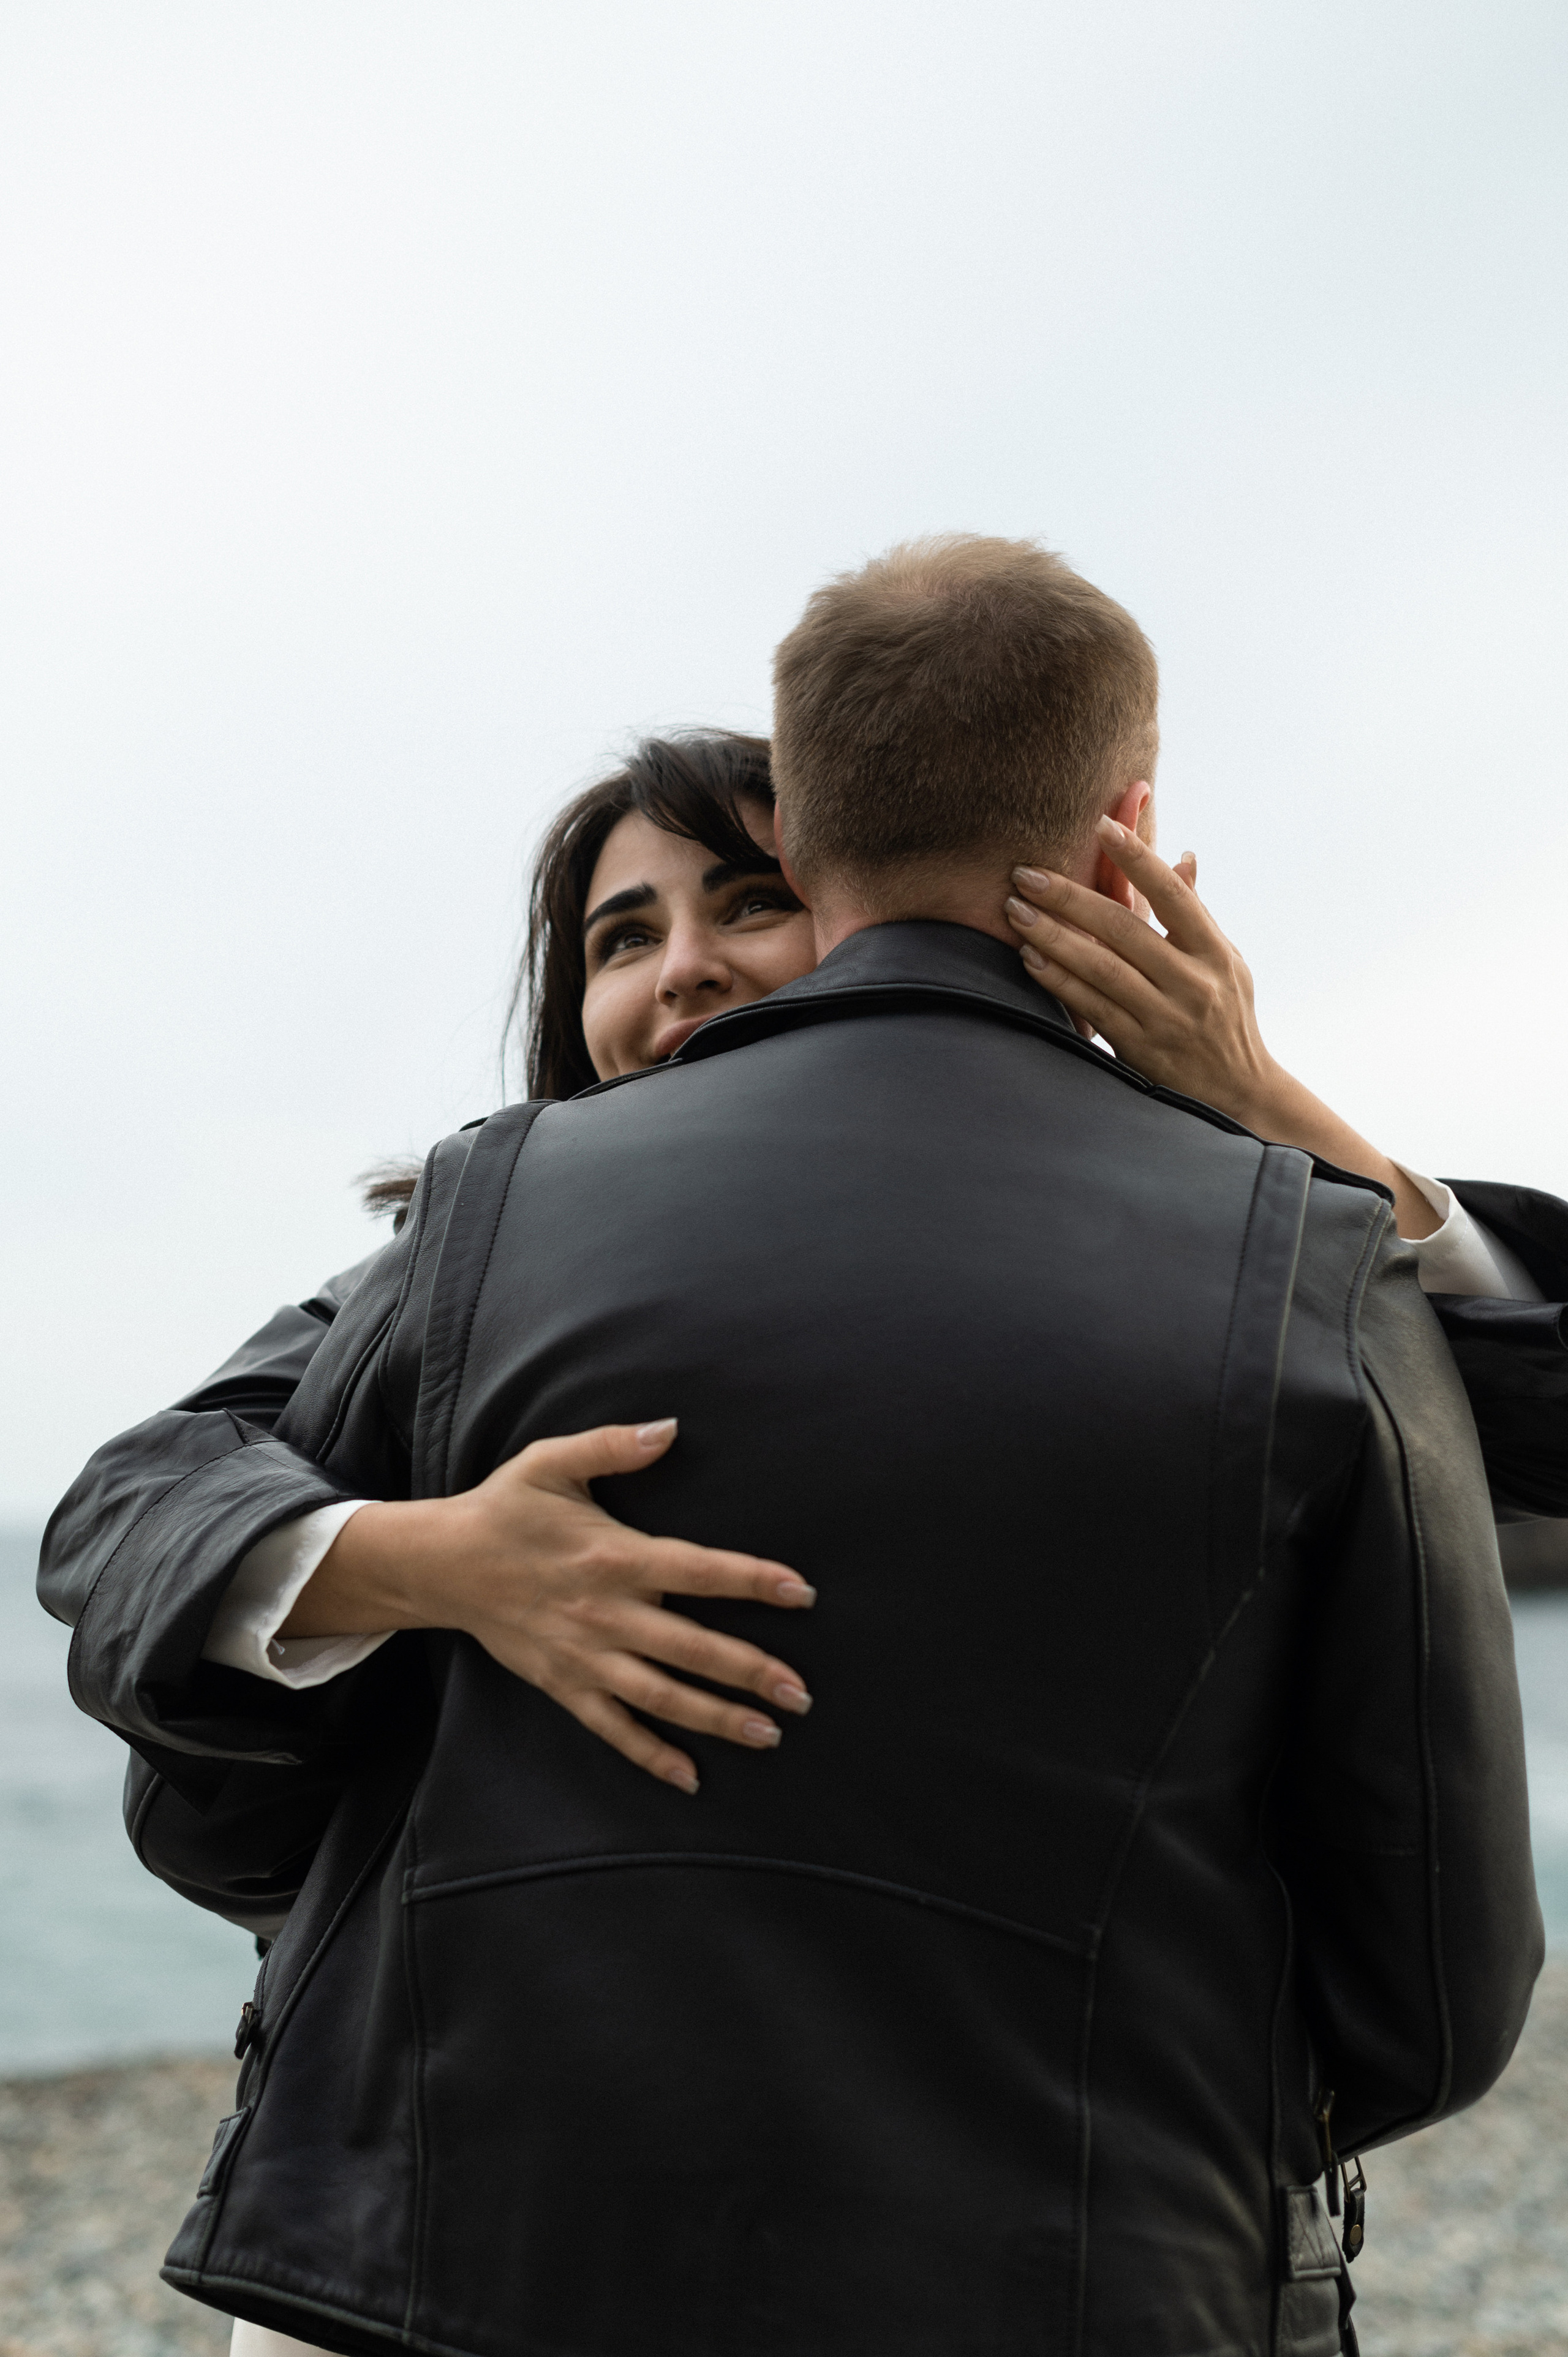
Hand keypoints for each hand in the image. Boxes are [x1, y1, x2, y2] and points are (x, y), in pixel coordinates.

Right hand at [281, 1419, 814, 1795]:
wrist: (441, 1565)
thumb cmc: (505, 1509)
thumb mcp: (552, 1461)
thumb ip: (614, 1445)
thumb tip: (670, 1427)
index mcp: (614, 1555)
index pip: (699, 1570)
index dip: (753, 1581)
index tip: (802, 1593)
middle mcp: (606, 1612)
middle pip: (691, 1647)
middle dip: (751, 1671)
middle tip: (801, 1693)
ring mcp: (585, 1656)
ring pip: (661, 1696)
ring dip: (716, 1718)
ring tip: (768, 1734)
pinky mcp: (564, 1684)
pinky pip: (613, 1728)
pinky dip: (651, 1755)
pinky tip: (691, 1777)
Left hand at [1003, 819, 1439, 1238]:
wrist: (1240, 1096)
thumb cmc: (1226, 1018)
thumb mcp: (1226, 964)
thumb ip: (1195, 914)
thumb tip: (1182, 857)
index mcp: (1215, 953)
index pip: (1174, 895)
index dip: (1138, 858)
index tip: (1100, 825)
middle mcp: (1195, 982)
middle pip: (1125, 928)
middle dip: (1070, 897)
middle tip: (1026, 875)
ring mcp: (1168, 1018)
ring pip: (1102, 968)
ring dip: (1053, 937)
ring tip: (1016, 912)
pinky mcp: (1142, 1049)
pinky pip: (1092, 1008)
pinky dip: (1058, 981)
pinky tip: (1030, 959)